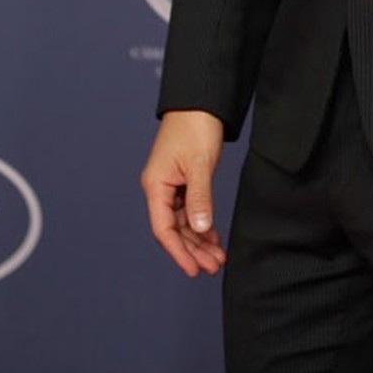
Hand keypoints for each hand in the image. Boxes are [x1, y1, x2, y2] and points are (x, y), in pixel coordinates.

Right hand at [140, 110, 225, 277]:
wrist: (201, 102)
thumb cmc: (196, 127)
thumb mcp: (199, 164)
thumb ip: (199, 198)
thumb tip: (199, 229)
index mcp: (155, 185)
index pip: (164, 229)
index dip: (179, 252)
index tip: (194, 270)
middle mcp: (160, 188)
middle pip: (174, 230)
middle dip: (193, 250)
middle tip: (213, 267)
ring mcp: (171, 186)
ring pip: (183, 222)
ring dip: (199, 240)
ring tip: (217, 258)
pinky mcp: (183, 181)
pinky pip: (190, 211)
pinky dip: (202, 225)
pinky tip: (214, 237)